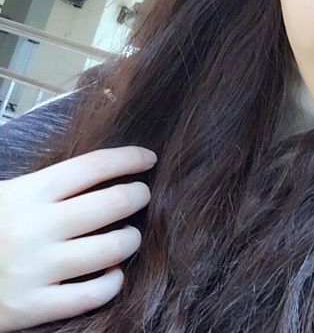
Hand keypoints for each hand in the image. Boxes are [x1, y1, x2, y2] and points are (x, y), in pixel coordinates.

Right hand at [0, 146, 156, 331]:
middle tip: (142, 195)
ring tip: (129, 235)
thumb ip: (48, 184)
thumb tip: (102, 171)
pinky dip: (113, 282)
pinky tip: (113, 273)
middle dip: (139, 195)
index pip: (94, 165)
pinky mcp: (31, 307)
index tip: (148, 158)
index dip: (129, 158)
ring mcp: (36, 269)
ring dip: (131, 238)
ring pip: (112, 248)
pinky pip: (92, 295)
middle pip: (113, 202)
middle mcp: (37, 227)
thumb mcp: (7, 194)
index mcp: (29, 192)